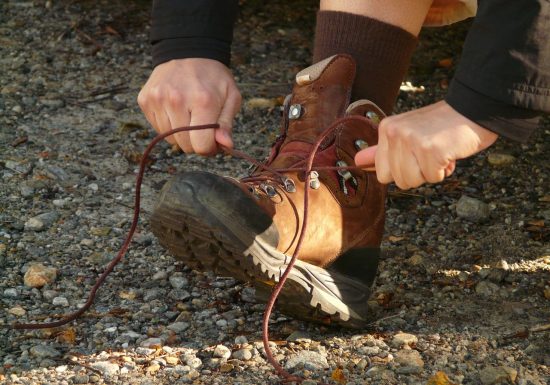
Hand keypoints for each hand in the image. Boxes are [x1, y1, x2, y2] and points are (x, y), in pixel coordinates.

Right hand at [137, 58, 241, 154]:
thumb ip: (227, 123)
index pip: (201, 145)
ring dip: (181, 133)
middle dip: (195, 141)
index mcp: (202, 101)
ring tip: (188, 114)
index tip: (213, 140)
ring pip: (170, 139)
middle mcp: (176, 100)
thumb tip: (226, 145)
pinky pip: (158, 128)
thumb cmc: (213, 78)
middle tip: (201, 125)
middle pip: (185, 145)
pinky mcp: (145, 99)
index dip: (209, 148)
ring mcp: (158, 99)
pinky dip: (168, 125)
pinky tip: (176, 109)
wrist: (189, 51)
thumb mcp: (231, 97)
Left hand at [355, 100, 497, 188]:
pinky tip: (449, 152)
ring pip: (413, 181)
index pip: (382, 173)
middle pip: (398, 180)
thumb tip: (357, 162)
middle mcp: (394, 133)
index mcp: (386, 129)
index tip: (416, 154)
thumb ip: (382, 150)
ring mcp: (411, 140)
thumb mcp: (407, 134)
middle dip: (418, 173)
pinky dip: (445, 170)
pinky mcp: (430, 149)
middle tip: (430, 151)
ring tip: (439, 151)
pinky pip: (433, 178)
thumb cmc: (441, 126)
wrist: (473, 110)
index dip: (403, 170)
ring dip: (431, 172)